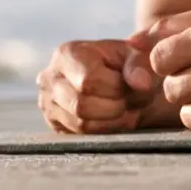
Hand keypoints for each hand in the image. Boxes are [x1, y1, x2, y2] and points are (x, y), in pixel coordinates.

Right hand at [36, 39, 161, 133]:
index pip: (88, 80)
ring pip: (81, 124)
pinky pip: (80, 136)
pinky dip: (105, 129)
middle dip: (116, 106)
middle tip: (134, 99)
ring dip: (113, 120)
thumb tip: (142, 83)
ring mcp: (48, 103)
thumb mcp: (136, 55)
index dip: (117, 87)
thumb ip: (139, 65)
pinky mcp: (55, 123)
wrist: (119, 78)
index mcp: (67, 54)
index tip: (136, 85)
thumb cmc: (125, 63)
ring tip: (127, 107)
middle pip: (81, 105)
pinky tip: (116, 118)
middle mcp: (50, 78)